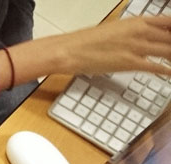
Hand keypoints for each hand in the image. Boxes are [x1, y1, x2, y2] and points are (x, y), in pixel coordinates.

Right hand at [52, 16, 170, 75]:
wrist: (71, 50)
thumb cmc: (87, 41)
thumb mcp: (115, 29)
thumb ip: (133, 32)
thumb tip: (142, 37)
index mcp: (137, 21)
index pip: (169, 21)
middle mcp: (140, 31)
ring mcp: (137, 47)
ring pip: (168, 51)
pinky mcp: (131, 62)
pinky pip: (156, 67)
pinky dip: (167, 70)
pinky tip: (170, 73)